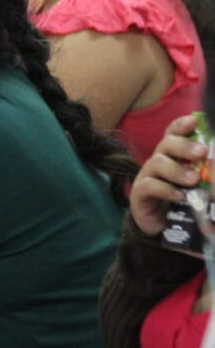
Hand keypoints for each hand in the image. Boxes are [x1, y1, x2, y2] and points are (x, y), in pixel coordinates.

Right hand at [130, 114, 207, 235]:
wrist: (163, 227)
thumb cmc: (184, 201)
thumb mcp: (198, 186)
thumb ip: (207, 175)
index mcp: (173, 156)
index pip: (173, 134)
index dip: (181, 125)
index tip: (194, 120)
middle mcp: (159, 162)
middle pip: (165, 144)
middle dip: (183, 145)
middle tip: (201, 152)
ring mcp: (147, 176)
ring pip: (157, 162)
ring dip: (177, 170)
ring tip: (194, 180)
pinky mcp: (139, 193)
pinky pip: (149, 185)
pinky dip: (166, 189)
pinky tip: (180, 196)